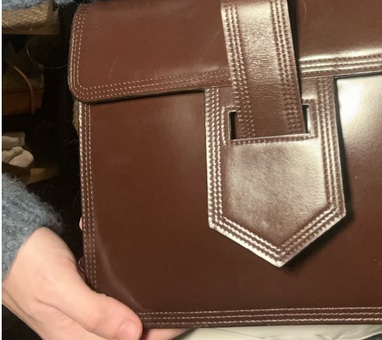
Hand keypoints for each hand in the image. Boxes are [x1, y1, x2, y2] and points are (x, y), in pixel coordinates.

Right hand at [3, 228, 186, 339]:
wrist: (6, 238)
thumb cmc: (26, 264)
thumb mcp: (60, 287)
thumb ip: (94, 312)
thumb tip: (132, 333)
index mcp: (73, 337)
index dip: (153, 334)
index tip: (177, 316)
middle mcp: (78, 329)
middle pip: (124, 331)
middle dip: (151, 318)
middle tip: (176, 298)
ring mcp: (79, 310)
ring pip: (119, 313)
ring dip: (138, 301)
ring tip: (161, 287)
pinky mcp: (80, 291)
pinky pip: (107, 293)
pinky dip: (120, 283)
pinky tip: (130, 269)